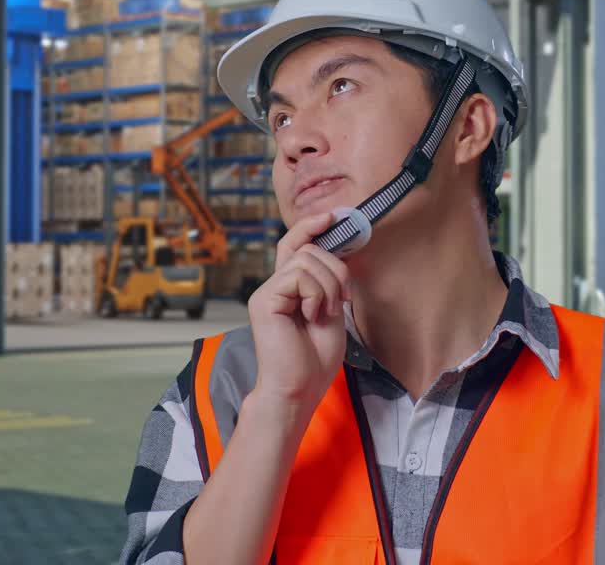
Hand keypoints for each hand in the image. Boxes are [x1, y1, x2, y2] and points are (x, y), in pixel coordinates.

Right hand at [247, 212, 352, 421]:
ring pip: (307, 260)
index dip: (310, 226)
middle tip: (340, 302)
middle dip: (337, 271)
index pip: (295, 244)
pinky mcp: (264, 299)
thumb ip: (329, 283)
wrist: (298, 389)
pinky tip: (310, 316)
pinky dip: (315, 294)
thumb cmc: (314, 359)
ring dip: (328, 286)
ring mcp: (267, 291)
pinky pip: (299, 275)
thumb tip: (337, 252)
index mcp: (289, 288)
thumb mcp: (331, 312)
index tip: (332, 216)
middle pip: (309, 249)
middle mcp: (274, 285)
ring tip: (323, 314)